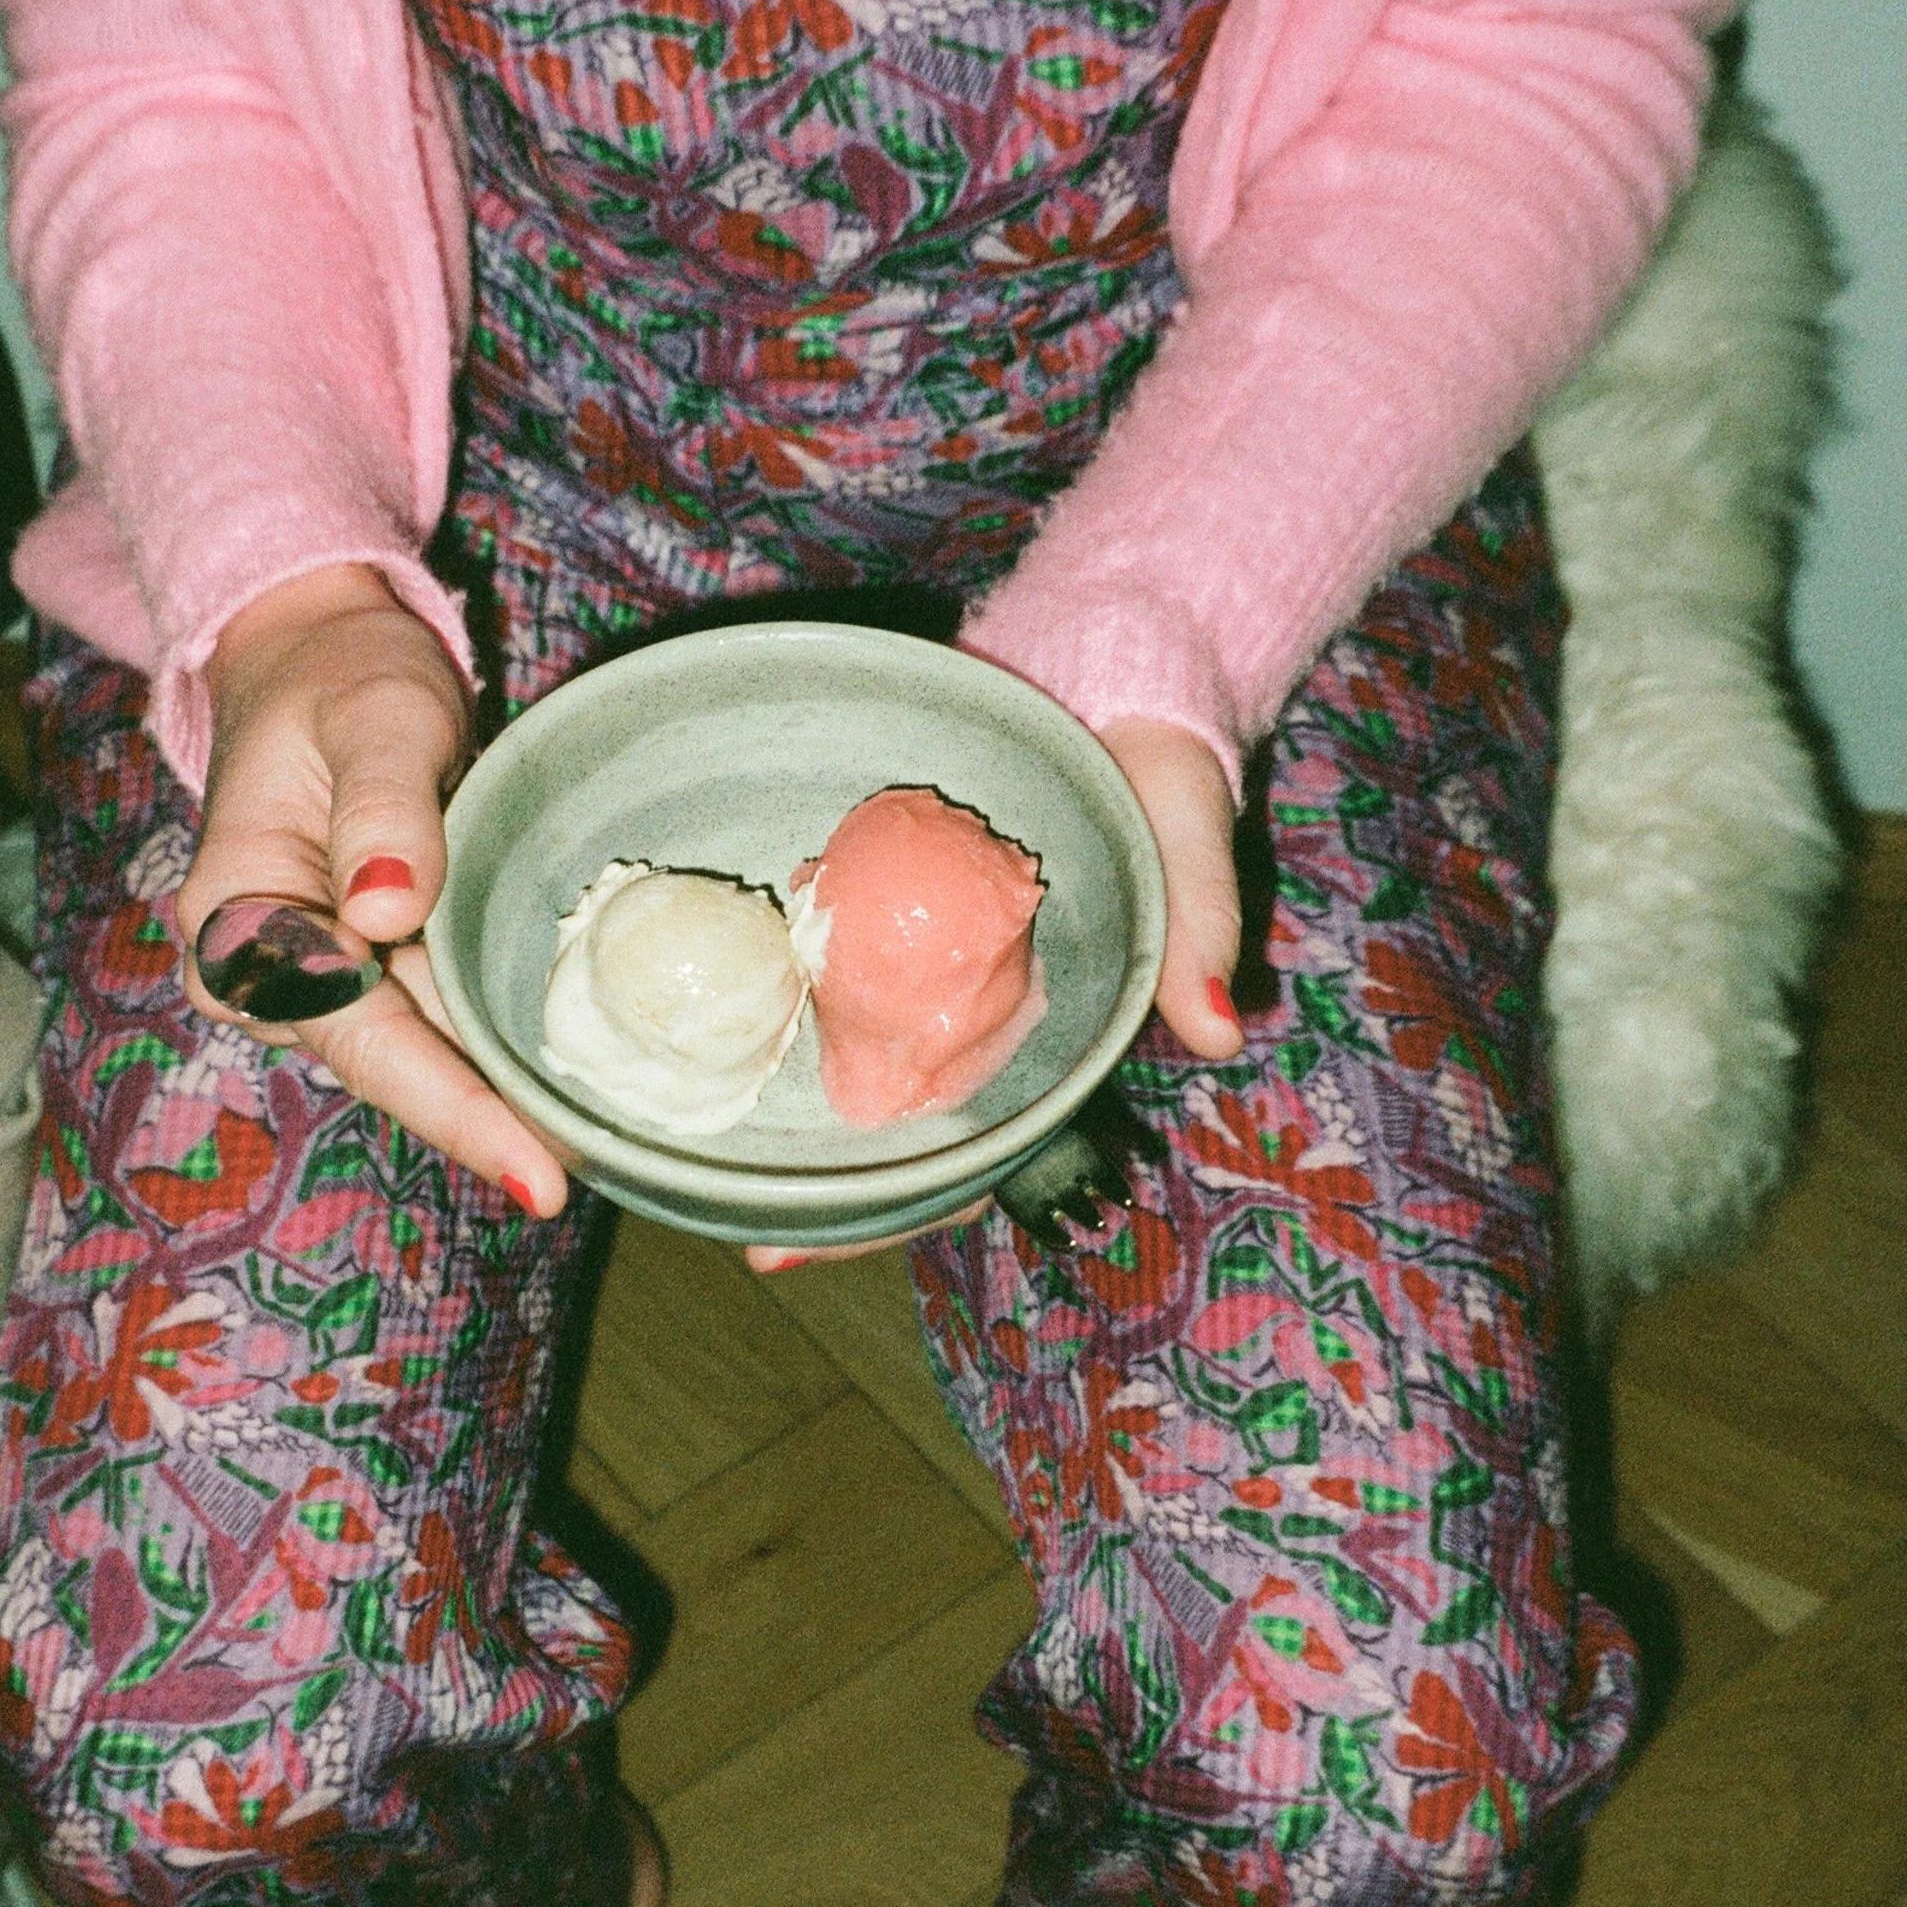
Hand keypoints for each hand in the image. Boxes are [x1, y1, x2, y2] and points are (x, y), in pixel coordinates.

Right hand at [177, 565, 570, 1216]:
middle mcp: (273, 973)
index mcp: (238, 921)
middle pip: (400, 1067)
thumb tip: (384, 910)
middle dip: (498, 1126)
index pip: (360, 1036)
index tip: (538, 1173)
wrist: (321, 659)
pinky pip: (452, 1018)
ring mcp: (329, 978)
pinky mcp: (381, 968)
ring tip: (616, 1147)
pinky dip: (513, 1044)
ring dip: (514, 1096)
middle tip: (604, 1176)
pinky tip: (590, 1084)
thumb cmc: (340, 678)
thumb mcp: (374, 718)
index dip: (453, 1109)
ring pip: (432, 1054)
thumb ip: (383, 810)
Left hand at [745, 712, 1241, 1274]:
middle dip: (818, 1187)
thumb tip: (1215, 1034)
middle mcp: (968, 1012)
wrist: (1107, 661)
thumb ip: (1202, 923)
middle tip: (735, 1228)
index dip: (894, 1208)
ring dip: (778, 1097)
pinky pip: (815, 953)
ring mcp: (912, 955)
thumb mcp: (1184, 834)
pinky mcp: (872, 892)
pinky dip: (770, 984)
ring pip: (842, 1051)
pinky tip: (697, 1002)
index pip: (966, 1153)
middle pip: (888, 1129)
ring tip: (691, 1144)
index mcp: (1040, 1034)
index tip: (795, 1246)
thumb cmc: (1156, 757)